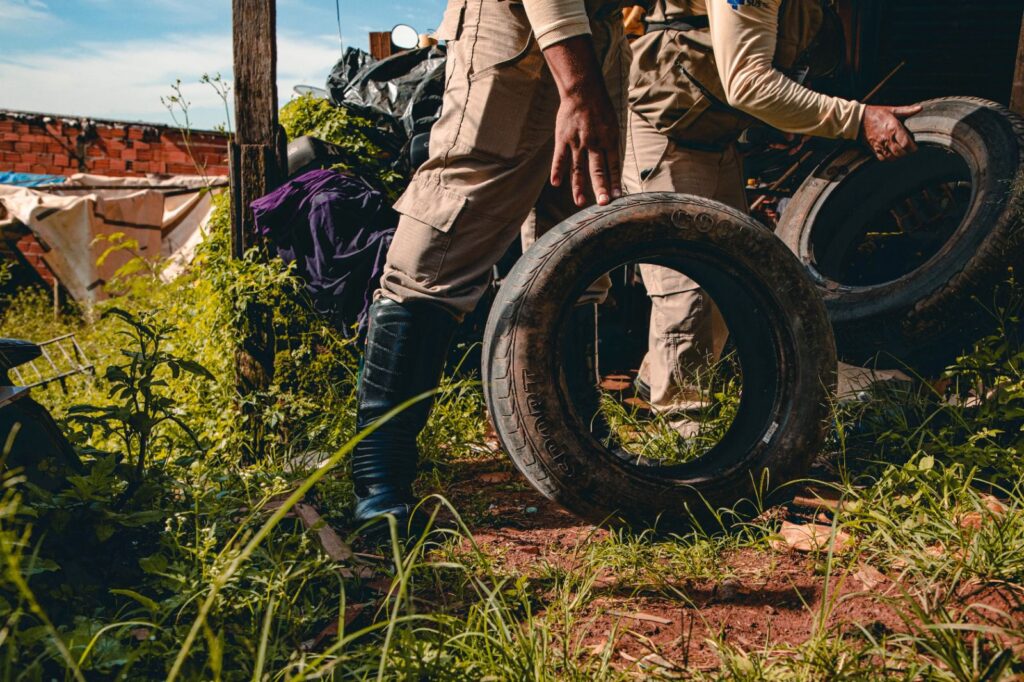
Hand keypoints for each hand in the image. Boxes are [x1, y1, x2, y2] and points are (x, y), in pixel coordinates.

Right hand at [542, 36, 621, 206]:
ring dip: (579, 186)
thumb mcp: (613, 125)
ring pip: (578, 168)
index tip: (617, 197)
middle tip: (603, 204)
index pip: (614, 166)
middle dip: (601, 188)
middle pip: (598, 170)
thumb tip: (613, 164)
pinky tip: (556, 183)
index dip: (616, 182)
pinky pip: (560, 157)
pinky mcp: (563, 138)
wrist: (583, 89)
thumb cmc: (600, 108)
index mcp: (609, 140)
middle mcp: (594, 143)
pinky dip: (557, 170)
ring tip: (580, 202)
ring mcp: (578, 142)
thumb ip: (611, 145)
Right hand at [861, 105, 921, 160]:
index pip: (906, 143)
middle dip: (907, 153)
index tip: (915, 147)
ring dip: (898, 157)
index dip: (913, 148)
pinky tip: (891, 154)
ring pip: (892, 157)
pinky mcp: (873, 148)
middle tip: (909, 150)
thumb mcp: (893, 110)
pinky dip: (888, 158)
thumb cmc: (877, 113)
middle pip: (900, 152)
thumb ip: (907, 110)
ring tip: (901, 152)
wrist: (859, 119)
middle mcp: (887, 138)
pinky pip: (882, 158)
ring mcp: (879, 144)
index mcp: (893, 128)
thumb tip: (920, 108)